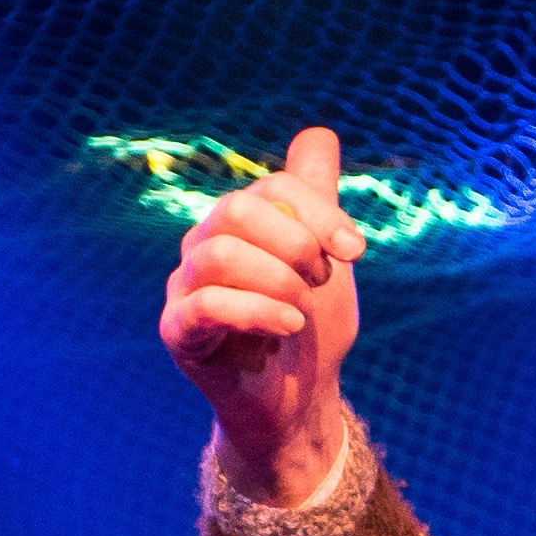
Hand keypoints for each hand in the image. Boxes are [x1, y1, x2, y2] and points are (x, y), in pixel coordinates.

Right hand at [159, 126, 363, 504]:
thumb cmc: (310, 327)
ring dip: (277, 281)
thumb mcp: (326, 258)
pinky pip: (203, 306)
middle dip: (295, 244)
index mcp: (241, 223)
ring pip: (218, 255)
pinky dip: (255, 311)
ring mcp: (186, 287)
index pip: (273, 188)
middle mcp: (204, 245)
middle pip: (237, 210)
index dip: (320, 212)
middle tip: (322, 280)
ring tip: (302, 311)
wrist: (299, 400)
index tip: (358, 249)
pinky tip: (288, 325)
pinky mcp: (178, 331)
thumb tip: (319, 134)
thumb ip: (317, 199)